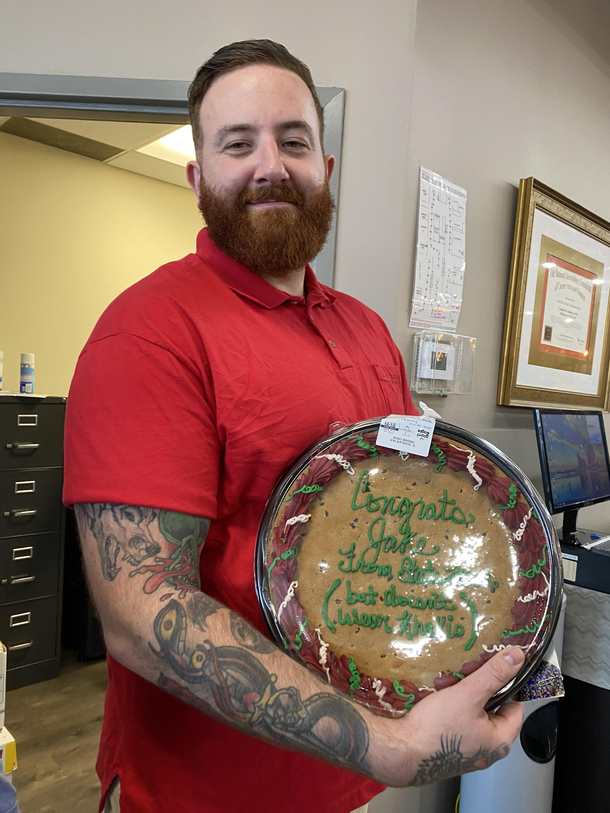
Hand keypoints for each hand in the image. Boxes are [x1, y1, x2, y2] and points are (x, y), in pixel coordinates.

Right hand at [371, 647, 525, 785]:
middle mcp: (486, 749)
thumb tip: (516, 657)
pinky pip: (458, 719)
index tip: (494, 668)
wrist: (402, 750)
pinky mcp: (450, 747)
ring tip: (445, 683)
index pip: (516, 706)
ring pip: (472, 711)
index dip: (507, 685)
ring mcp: (468, 749)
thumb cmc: (437, 728)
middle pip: (491, 707)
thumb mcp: (468, 694)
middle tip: (463, 673)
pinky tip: (437, 695)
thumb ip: (494, 674)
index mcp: (500, 740)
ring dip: (461, 692)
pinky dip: (450, 704)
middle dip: (476, 685)